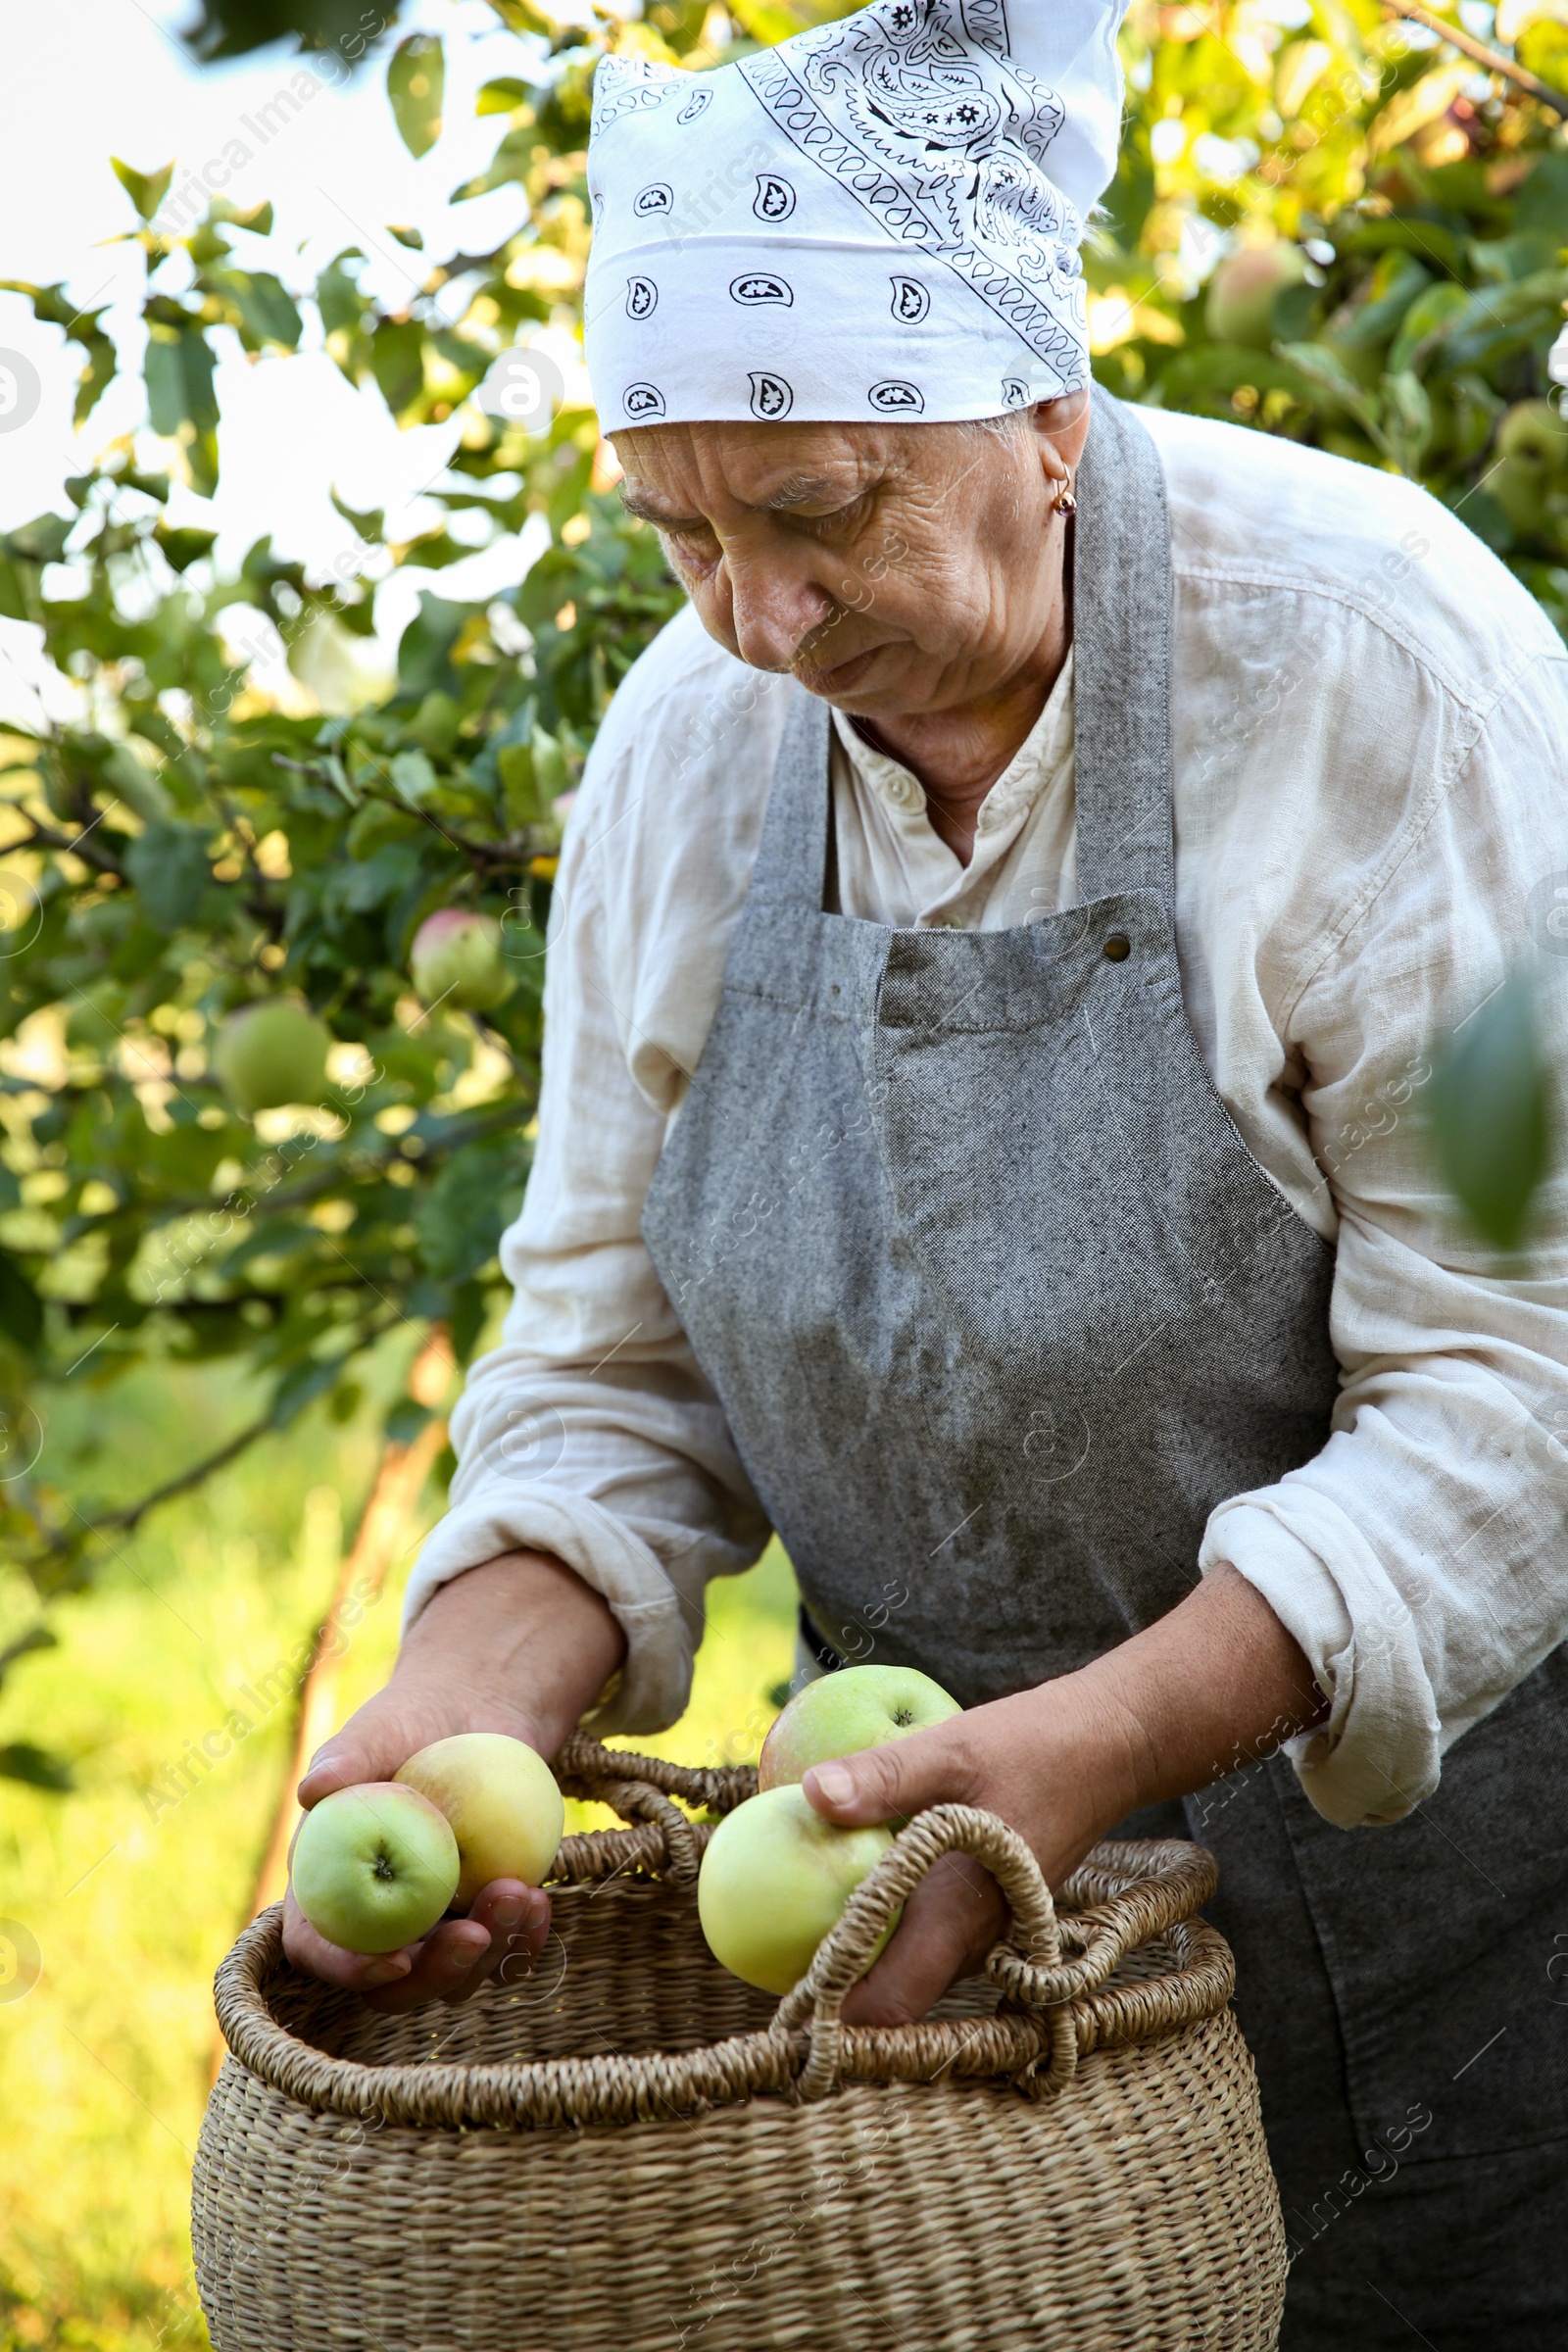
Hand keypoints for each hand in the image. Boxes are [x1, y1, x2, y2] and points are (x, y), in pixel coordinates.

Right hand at [280, 1547, 624, 2006]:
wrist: (476, 1715)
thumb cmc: (411, 1720)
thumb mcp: (377, 1730)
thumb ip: (345, 1760)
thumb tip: (311, 1789)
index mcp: (328, 1884)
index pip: (317, 1948)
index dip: (347, 1968)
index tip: (397, 1959)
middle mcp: (376, 1919)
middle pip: (394, 1982)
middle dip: (437, 1973)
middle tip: (476, 1933)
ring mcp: (433, 1925)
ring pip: (455, 1976)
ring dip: (490, 1951)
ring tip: (522, 1893)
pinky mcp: (482, 1916)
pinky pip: (503, 1951)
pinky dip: (524, 1938)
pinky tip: (541, 1903)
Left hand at [802, 1564, 1325, 2026]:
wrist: (1114, 1745)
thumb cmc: (1036, 1745)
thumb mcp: (953, 1747)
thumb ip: (883, 1777)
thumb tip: (809, 1796)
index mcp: (962, 1913)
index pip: (890, 2004)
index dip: (833, 2015)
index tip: (781, 2002)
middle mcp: (978, 1939)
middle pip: (894, 1998)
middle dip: (835, 1990)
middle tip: (763, 1957)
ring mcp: (990, 1930)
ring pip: (914, 1970)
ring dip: (864, 1957)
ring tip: (792, 1928)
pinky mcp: (994, 1911)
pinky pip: (932, 1938)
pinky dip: (893, 1926)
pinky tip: (854, 1885)